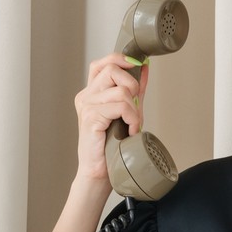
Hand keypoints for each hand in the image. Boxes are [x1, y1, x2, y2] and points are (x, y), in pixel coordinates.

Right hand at [73, 53, 148, 184]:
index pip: (102, 63)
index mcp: (91, 93)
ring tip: (132, 125)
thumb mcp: (128, 112)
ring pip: (120, 90)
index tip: (137, 65)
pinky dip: (132, 118)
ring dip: (134, 110)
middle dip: (131, 84)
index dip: (120, 59)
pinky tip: (129, 131)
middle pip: (112, 70)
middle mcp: (86, 97)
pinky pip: (120, 106)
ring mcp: (86, 106)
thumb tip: (145, 68)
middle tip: (134, 105)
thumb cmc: (112, 147)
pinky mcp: (90, 118)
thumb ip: (135, 91)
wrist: (100, 172)